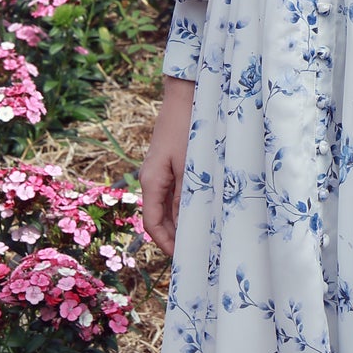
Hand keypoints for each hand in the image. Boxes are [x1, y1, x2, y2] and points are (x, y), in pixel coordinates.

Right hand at [139, 79, 194, 258]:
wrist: (187, 95)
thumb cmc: (189, 127)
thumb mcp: (190, 165)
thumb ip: (187, 194)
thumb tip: (188, 223)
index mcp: (150, 181)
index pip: (152, 223)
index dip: (165, 243)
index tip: (181, 258)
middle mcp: (151, 179)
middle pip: (159, 217)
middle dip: (174, 237)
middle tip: (195, 254)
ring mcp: (161, 172)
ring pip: (167, 206)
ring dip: (180, 222)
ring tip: (201, 238)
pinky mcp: (171, 164)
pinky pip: (175, 193)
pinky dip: (185, 206)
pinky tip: (202, 212)